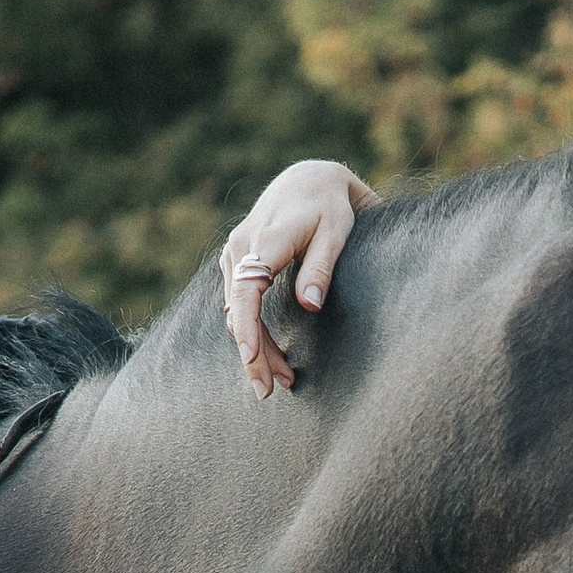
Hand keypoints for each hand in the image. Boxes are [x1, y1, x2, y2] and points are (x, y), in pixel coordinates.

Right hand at [219, 160, 379, 395]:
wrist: (307, 180)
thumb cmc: (329, 207)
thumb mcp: (337, 232)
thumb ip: (322, 267)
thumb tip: (310, 305)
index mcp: (267, 240)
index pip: (248, 289)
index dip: (247, 326)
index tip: (251, 359)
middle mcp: (242, 246)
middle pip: (238, 311)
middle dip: (252, 355)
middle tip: (270, 392)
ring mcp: (235, 254)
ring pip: (236, 313)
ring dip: (255, 349)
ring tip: (283, 382)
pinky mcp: (236, 263)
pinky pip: (238, 306)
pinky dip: (252, 333)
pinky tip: (271, 357)